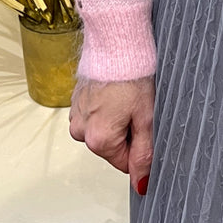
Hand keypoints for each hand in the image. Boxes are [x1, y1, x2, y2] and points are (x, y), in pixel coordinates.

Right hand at [69, 76, 154, 195]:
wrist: (116, 39)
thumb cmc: (133, 72)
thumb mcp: (146, 116)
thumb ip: (144, 153)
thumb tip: (141, 183)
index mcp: (98, 140)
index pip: (124, 162)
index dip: (140, 146)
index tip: (145, 124)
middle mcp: (81, 131)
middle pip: (112, 146)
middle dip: (127, 131)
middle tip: (137, 105)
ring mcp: (76, 114)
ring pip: (102, 129)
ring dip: (116, 118)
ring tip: (126, 94)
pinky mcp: (76, 100)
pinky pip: (94, 113)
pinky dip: (107, 106)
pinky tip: (116, 89)